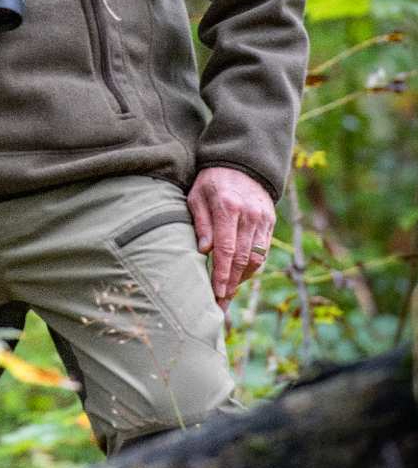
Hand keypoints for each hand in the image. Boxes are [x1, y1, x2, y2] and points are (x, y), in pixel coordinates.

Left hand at [187, 166, 274, 310]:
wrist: (241, 164)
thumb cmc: (212, 181)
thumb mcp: (197, 195)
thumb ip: (201, 222)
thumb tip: (204, 251)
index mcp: (228, 207)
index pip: (226, 249)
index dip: (222, 274)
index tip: (216, 293)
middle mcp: (249, 215)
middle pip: (243, 258)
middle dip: (232, 284)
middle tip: (220, 303)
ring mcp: (262, 219)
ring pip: (256, 258)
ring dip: (242, 279)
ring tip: (228, 294)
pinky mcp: (270, 222)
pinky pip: (263, 251)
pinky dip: (252, 267)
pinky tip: (239, 277)